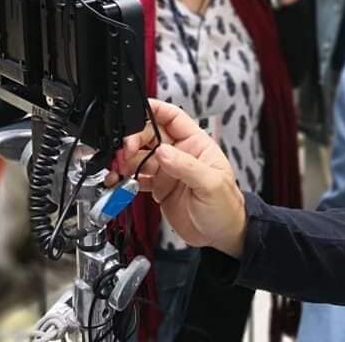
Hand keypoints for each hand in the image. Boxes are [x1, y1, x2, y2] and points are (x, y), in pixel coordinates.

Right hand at [118, 99, 246, 256]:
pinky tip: (119, 181)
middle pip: (150, 135)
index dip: (155, 109)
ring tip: (119, 167)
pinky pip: (137, 178)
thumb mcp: (212, 184)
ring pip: (139, 155)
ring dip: (126, 159)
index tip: (137, 110)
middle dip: (134, 138)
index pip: (173, 117)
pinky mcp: (158, 187)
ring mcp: (167, 170)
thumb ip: (187, 167)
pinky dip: (125, 179)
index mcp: (196, 144)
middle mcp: (179, 154)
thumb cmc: (226, 206)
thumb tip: (163, 152)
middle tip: (126, 150)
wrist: (221, 235)